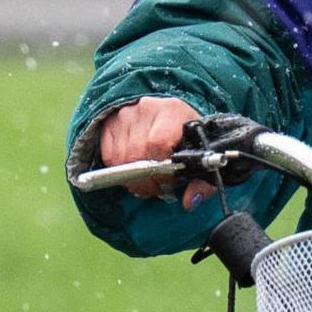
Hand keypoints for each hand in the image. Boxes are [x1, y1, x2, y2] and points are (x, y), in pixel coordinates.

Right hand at [95, 96, 212, 207]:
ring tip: (147, 180)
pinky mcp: (110, 124)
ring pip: (121, 158)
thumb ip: (202, 182)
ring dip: (133, 178)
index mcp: (172, 111)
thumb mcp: (201, 156)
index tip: (168, 183)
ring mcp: (125, 115)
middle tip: (157, 188)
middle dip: (147, 180)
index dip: (161, 170)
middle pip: (137, 153)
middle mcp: (146, 109)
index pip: (158, 143)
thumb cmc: (187, 137)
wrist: (169, 116)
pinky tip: (134, 170)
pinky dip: (120, 170)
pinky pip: (109, 157)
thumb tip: (190, 202)